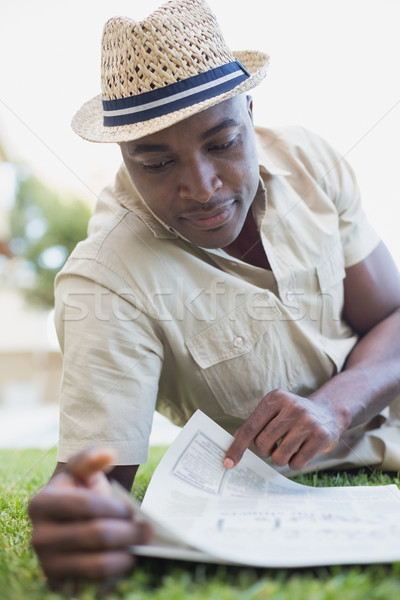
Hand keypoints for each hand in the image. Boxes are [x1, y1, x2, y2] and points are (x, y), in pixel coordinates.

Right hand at [28, 447, 151, 587]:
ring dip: (126, 555)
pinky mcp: (60, 585)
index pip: (86, 505)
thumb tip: (108, 453)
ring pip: (97, 565)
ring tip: (139, 546)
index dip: (114, 507)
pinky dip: (115, 575)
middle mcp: (39, 537)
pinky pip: (95, 585)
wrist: (69, 523)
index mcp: (42, 503)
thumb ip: (91, 459)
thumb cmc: (79, 494)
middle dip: (128, 531)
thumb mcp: (82, 472)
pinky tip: (126, 561)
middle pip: (96, 535)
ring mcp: (49, 564)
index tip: (131, 509)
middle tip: (147, 529)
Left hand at [224, 389, 340, 470]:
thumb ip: (254, 424)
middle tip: (274, 444)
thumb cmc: (293, 414)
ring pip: (279, 457)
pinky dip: (295, 462)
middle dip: (265, 451)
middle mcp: (292, 407)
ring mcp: (308, 422)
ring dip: (280, 458)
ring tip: (289, 446)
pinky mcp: (321, 437)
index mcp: (275, 398)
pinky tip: (301, 450)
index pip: (250, 427)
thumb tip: (233, 443)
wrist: (328, 411)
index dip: (237, 447)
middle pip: (263, 444)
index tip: (228, 462)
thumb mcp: (274, 410)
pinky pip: (296, 464)